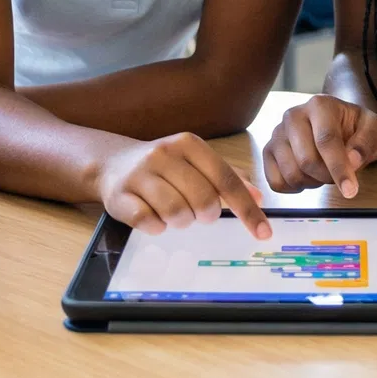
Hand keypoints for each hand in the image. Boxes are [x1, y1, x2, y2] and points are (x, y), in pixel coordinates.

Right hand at [96, 133, 270, 239]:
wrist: (112, 164)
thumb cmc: (164, 168)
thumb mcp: (195, 163)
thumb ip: (227, 178)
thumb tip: (259, 197)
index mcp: (189, 144)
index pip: (226, 180)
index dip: (247, 209)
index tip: (264, 233)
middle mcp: (165, 154)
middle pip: (204, 200)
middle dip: (206, 215)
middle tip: (196, 213)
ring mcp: (140, 174)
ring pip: (177, 213)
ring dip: (181, 222)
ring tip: (173, 213)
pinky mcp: (120, 195)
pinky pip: (149, 222)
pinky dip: (157, 227)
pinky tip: (153, 217)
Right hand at [261, 95, 376, 197]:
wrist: (340, 125)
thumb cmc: (357, 128)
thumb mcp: (375, 131)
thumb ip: (367, 142)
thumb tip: (352, 160)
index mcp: (320, 105)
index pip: (326, 140)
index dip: (338, 167)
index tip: (350, 190)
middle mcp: (294, 115)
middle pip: (306, 160)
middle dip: (327, 176)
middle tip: (339, 174)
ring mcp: (277, 133)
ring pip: (291, 173)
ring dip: (312, 183)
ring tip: (324, 172)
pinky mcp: (268, 151)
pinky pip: (276, 181)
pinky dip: (294, 188)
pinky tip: (307, 178)